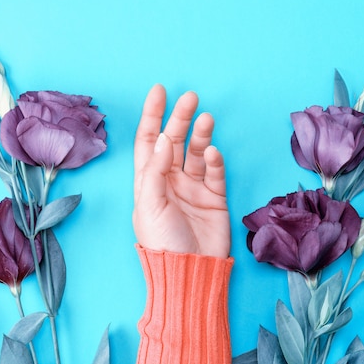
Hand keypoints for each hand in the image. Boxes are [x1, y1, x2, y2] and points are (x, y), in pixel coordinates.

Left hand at [133, 84, 230, 257]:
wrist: (190, 272)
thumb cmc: (162, 243)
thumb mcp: (150, 207)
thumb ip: (155, 172)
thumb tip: (162, 141)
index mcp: (149, 181)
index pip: (148, 141)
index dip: (152, 115)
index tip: (160, 91)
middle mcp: (170, 179)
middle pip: (174, 140)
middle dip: (181, 118)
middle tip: (191, 97)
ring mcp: (193, 187)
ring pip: (196, 152)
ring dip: (200, 134)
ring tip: (206, 119)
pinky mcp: (214, 197)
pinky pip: (214, 172)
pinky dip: (214, 160)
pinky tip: (212, 152)